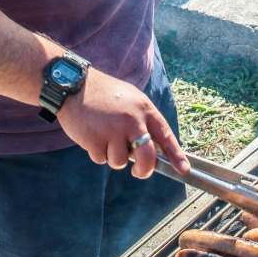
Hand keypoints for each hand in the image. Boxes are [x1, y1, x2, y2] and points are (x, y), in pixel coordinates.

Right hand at [56, 69, 189, 178]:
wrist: (73, 84)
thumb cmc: (105, 95)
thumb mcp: (132, 101)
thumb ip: (143, 122)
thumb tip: (153, 152)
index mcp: (144, 109)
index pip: (165, 135)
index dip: (176, 155)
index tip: (183, 169)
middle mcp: (131, 120)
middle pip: (146, 157)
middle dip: (144, 170)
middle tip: (138, 172)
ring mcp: (112, 130)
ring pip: (120, 162)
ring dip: (113, 157)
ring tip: (105, 137)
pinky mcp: (94, 139)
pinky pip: (100, 159)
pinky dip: (96, 152)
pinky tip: (92, 135)